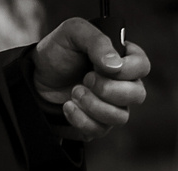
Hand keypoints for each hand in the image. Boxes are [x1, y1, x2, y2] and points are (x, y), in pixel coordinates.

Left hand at [31, 19, 151, 137]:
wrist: (35, 78)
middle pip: (137, 95)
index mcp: (122, 58)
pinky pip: (100, 130)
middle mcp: (122, 83)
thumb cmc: (57, 52)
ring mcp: (112, 106)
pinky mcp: (97, 124)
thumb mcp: (73, 33)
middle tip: (85, 79)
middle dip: (108, 89)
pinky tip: (68, 106)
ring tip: (74, 92)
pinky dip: (82, 120)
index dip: (126, 70)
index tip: (99, 67)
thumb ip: (96, 41)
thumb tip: (115, 65)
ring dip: (94, 106)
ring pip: (121, 117)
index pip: (142, 67)